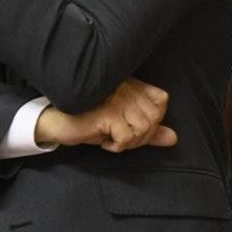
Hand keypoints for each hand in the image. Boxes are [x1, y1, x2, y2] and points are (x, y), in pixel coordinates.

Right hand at [34, 78, 177, 152]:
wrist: (57, 122)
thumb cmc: (89, 123)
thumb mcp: (122, 127)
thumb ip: (148, 131)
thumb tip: (173, 138)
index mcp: (131, 85)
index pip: (162, 99)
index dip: (155, 119)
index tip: (135, 127)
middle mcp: (126, 88)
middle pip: (155, 118)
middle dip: (141, 137)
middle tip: (121, 139)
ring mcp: (117, 98)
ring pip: (144, 129)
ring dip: (129, 143)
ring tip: (112, 140)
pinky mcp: (108, 112)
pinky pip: (127, 137)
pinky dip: (117, 146)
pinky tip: (104, 142)